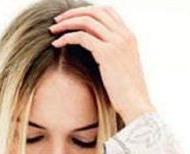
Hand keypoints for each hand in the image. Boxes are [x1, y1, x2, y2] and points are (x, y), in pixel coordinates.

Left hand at [49, 4, 156, 123]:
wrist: (136, 105)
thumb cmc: (128, 94)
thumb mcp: (123, 68)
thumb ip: (113, 55)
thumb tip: (97, 53)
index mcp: (129, 37)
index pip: (106, 11)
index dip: (87, 11)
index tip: (73, 19)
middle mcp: (124, 35)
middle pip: (95, 12)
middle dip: (73, 13)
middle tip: (58, 21)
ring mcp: (117, 43)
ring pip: (86, 21)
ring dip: (67, 23)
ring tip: (53, 31)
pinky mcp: (107, 54)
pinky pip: (81, 37)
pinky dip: (67, 37)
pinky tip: (57, 44)